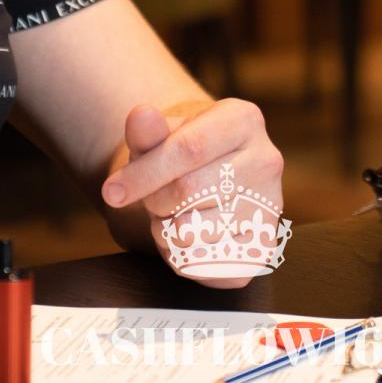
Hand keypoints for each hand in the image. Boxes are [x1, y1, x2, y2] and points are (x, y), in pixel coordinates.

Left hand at [101, 100, 285, 289]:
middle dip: (155, 201)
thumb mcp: (160, 135)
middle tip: (152, 198)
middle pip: (189, 192)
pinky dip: (181, 257)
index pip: (189, 149)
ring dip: (166, 231)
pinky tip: (187, 236)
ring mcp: (270, 206)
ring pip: (196, 234)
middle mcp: (266, 160)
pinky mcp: (262, 248)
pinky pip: (207, 266)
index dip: (145, 174)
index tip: (111, 192)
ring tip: (173, 213)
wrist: (208, 176)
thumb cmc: (179, 153)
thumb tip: (141, 116)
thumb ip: (146, 130)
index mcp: (243, 120)